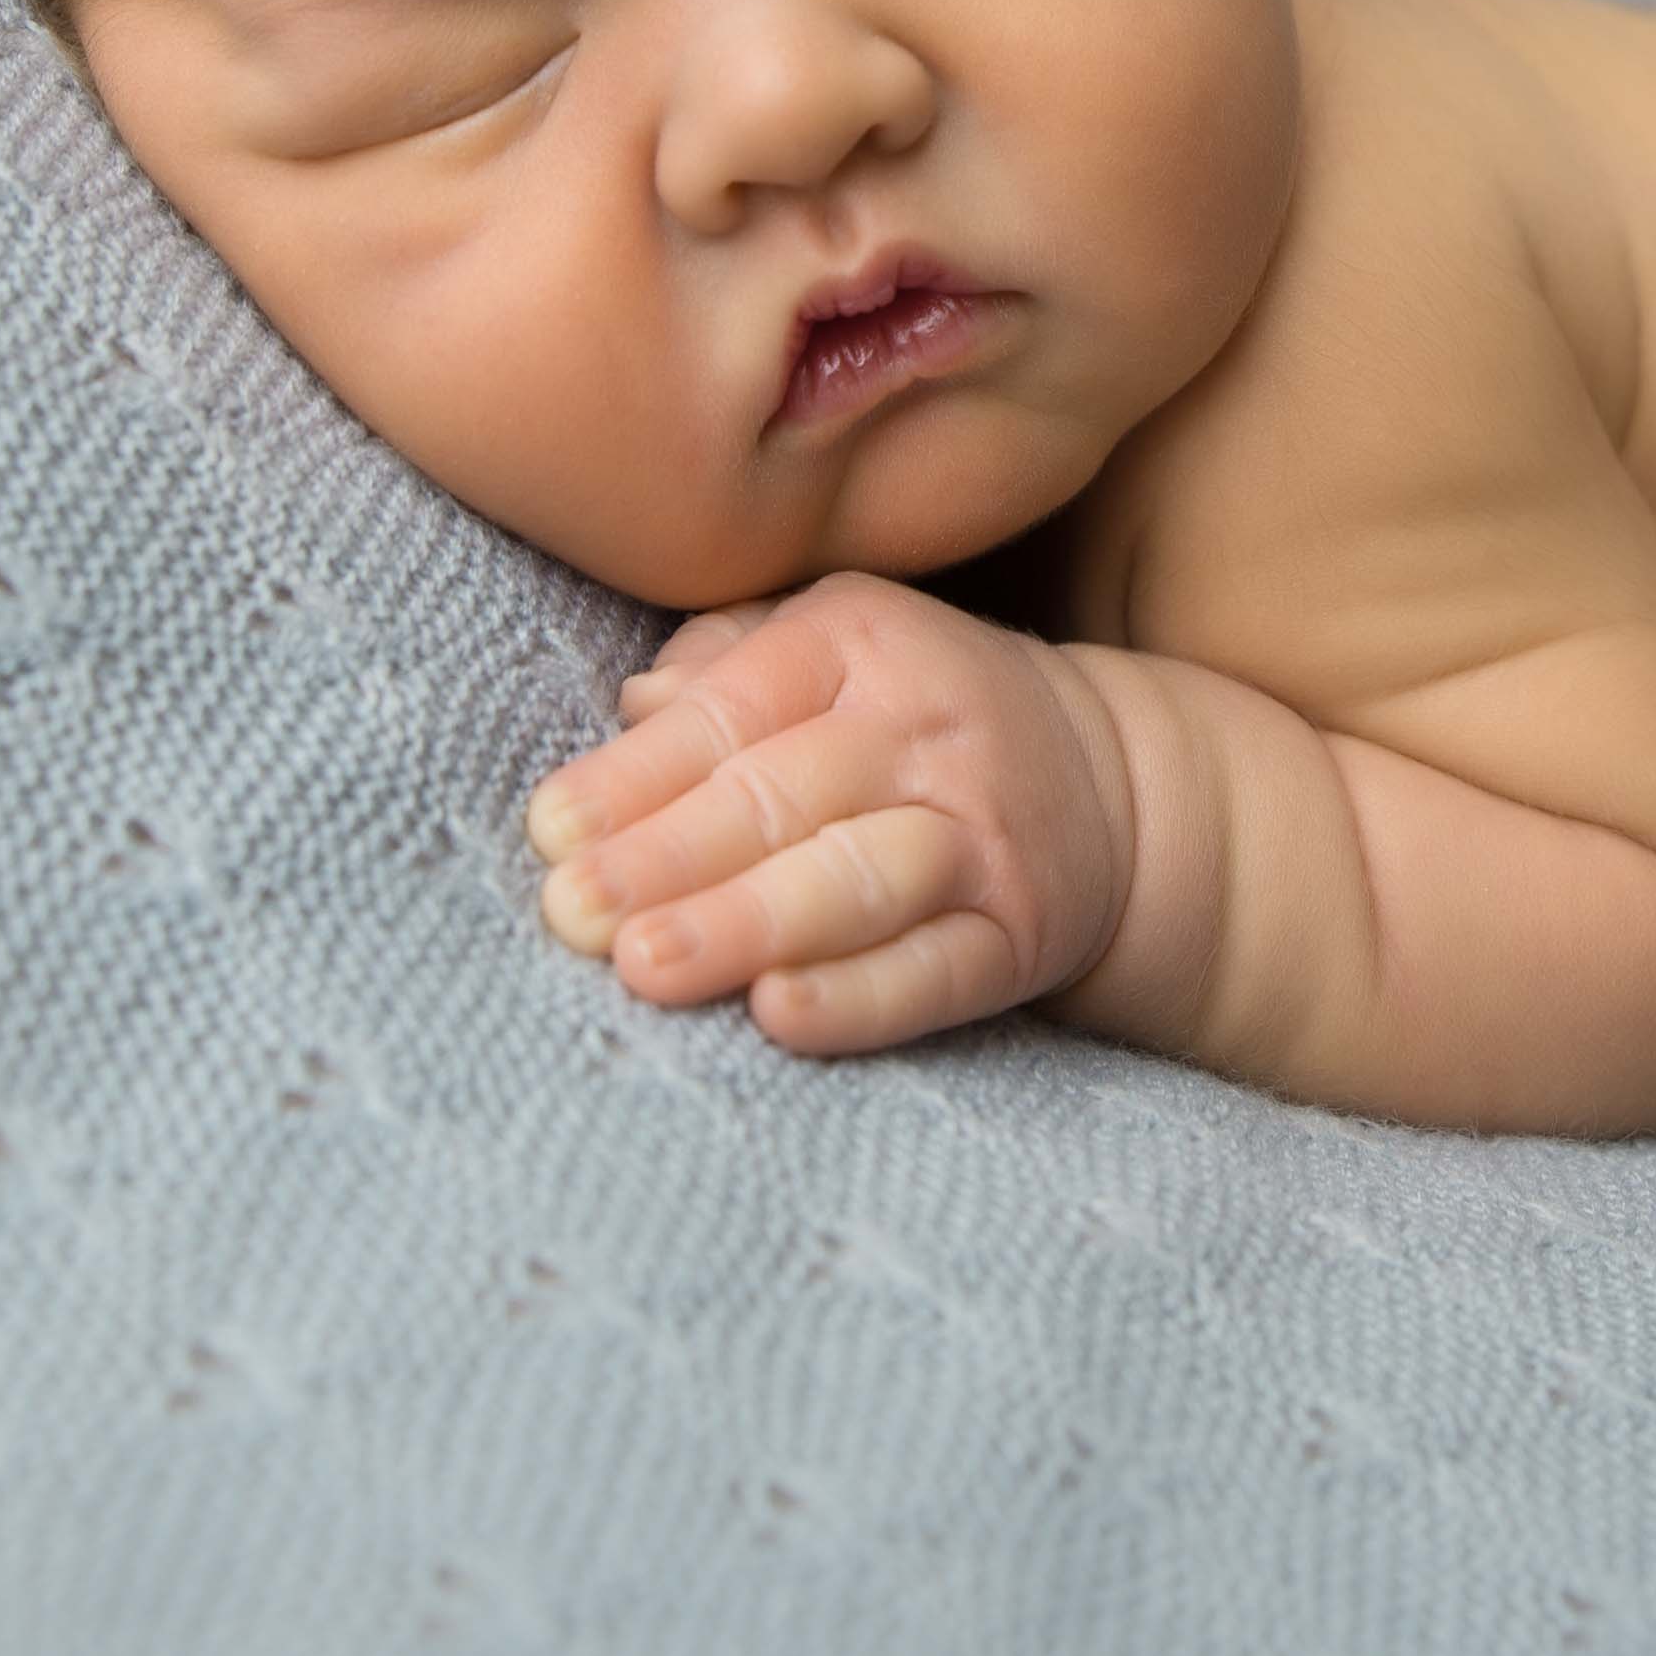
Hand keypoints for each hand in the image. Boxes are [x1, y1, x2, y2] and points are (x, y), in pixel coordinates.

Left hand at [522, 571, 1136, 1056]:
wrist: (1107, 776)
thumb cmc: (905, 716)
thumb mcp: (827, 646)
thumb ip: (720, 664)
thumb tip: (633, 705)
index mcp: (858, 639)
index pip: (730, 710)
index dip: (635, 776)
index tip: (549, 833)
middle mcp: (924, 727)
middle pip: (781, 795)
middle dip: (667, 857)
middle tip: (570, 912)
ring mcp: (980, 833)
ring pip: (855, 880)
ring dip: (747, 924)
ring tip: (645, 966)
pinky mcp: (1019, 932)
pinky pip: (934, 971)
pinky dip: (859, 998)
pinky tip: (779, 1017)